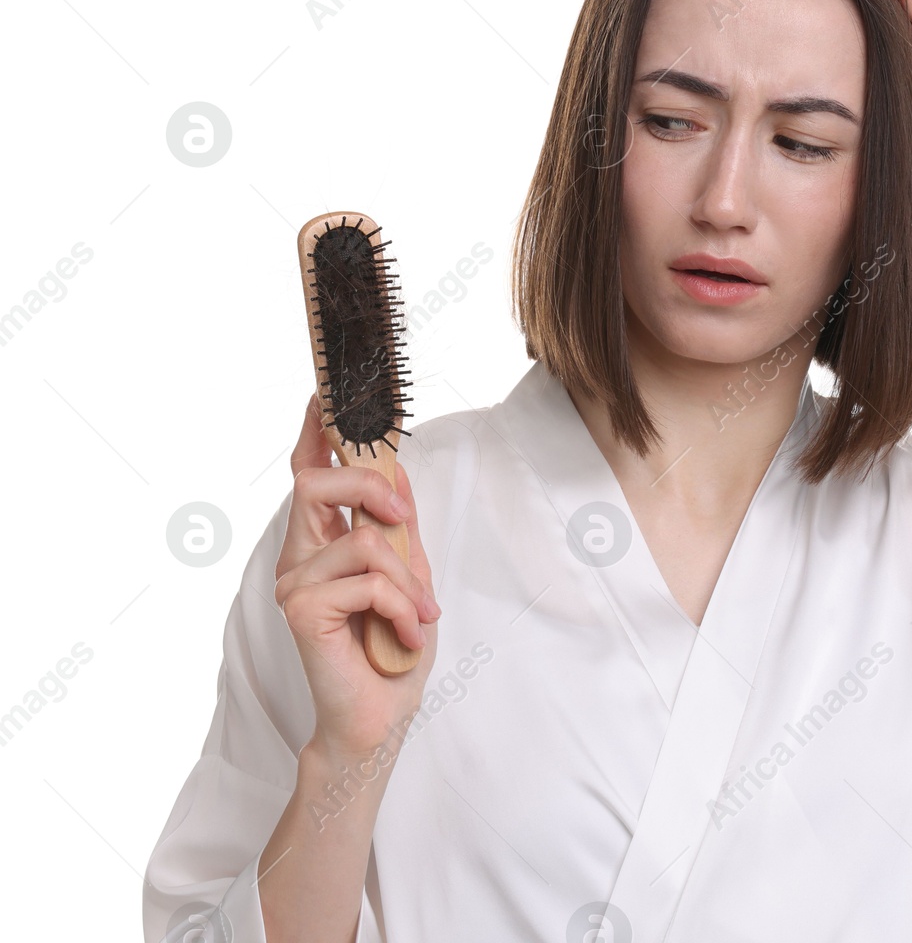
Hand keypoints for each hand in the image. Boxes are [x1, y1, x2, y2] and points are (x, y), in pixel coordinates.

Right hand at [274, 392, 440, 761]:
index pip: (308, 475)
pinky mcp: (301, 611)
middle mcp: (298, 558)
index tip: (326, 392)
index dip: (314, 431)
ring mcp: (294, 584)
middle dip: (371, 488)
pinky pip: (367, 580)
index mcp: (320, 544)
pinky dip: (402, 607)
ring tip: (418, 616)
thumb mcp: (408, 575)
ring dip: (406, 578)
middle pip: (317, 482)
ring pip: (362, 539)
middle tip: (406, 522)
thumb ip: (397, 528)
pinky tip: (406, 634)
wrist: (379, 719)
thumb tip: (395, 472)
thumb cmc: (391, 652)